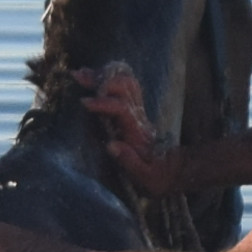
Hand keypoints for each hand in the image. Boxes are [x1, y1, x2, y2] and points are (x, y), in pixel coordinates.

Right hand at [79, 62, 174, 193]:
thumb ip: (129, 161)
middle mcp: (138, 116)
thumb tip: (110, 145)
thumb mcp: (146, 176)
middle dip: (102, 80)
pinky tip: (92, 78)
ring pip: (126, 82)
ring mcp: (137, 110)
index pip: (121, 108)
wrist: (173, 170)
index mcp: (137, 131)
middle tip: (78, 79)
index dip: (103, 103)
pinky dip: (108, 79)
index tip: (84, 103)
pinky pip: (124, 87)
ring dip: (104, 76)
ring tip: (81, 74)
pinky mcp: (134, 110)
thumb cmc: (158, 176)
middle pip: (125, 86)